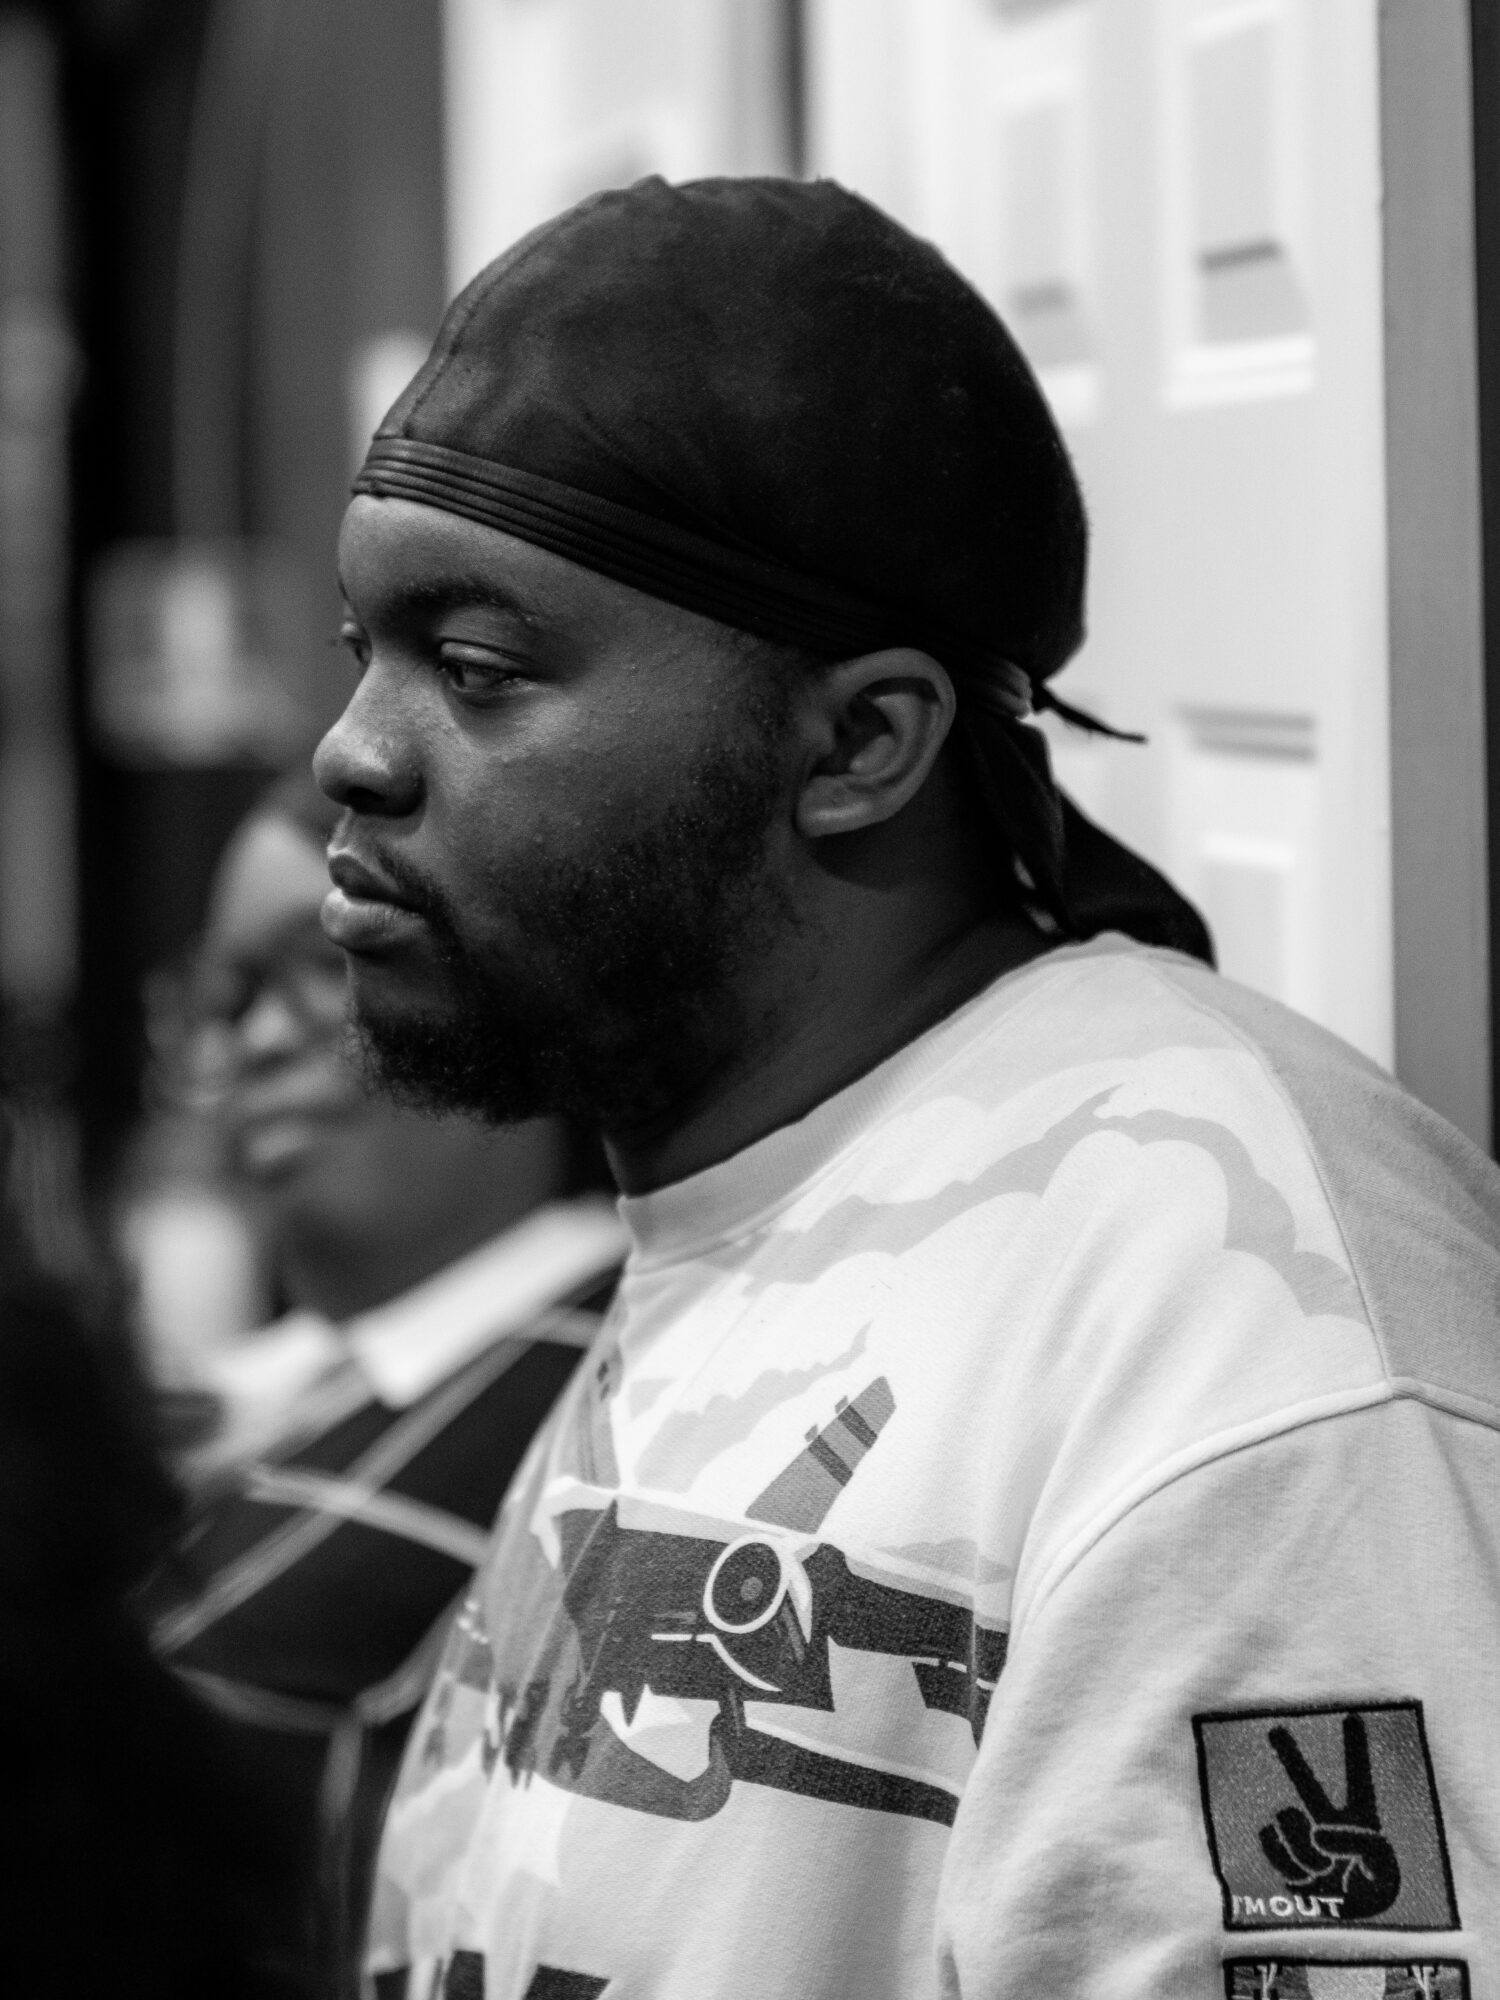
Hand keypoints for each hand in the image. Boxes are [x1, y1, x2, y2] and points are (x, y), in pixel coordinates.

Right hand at [1257, 1712, 1400, 1918]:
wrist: (1353, 1932)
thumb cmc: (1375, 1894)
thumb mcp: (1378, 1866)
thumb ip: (1352, 1841)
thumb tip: (1315, 1832)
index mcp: (1360, 1819)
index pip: (1358, 1778)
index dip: (1356, 1747)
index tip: (1354, 1714)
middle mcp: (1328, 1821)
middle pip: (1306, 1781)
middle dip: (1291, 1754)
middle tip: (1272, 1726)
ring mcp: (1304, 1838)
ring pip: (1286, 1820)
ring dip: (1301, 1850)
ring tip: (1321, 1872)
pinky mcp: (1283, 1857)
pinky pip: (1269, 1842)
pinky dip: (1286, 1864)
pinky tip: (1305, 1879)